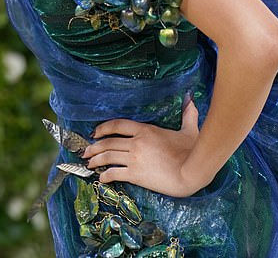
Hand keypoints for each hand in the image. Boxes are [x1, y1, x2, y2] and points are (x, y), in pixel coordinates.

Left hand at [82, 99, 203, 196]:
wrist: (191, 171)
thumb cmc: (191, 151)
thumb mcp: (189, 130)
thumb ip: (187, 115)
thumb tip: (190, 99)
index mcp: (146, 129)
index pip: (118, 125)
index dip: (104, 128)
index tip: (96, 132)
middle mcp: (136, 142)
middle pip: (109, 142)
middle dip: (95, 146)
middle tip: (86, 151)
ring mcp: (135, 158)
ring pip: (108, 156)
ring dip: (96, 160)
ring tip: (89, 163)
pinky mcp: (136, 174)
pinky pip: (115, 173)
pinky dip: (106, 175)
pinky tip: (102, 178)